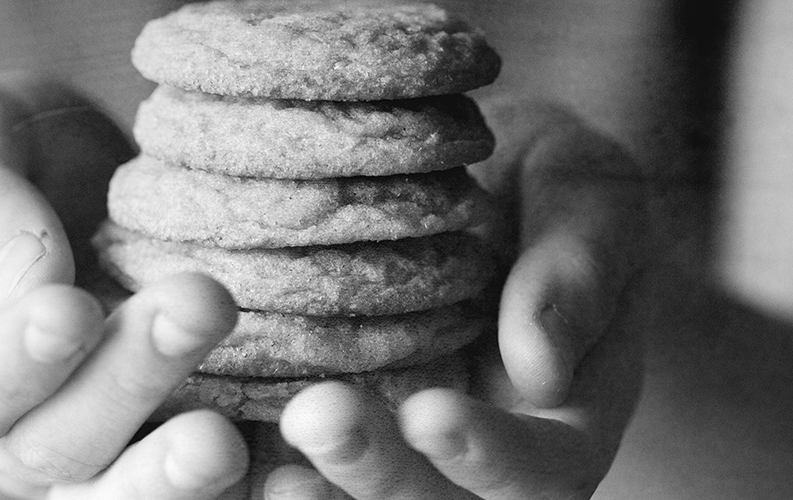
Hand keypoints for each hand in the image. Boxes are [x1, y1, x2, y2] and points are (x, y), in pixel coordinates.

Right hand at [0, 74, 248, 498]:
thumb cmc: (11, 155)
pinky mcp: (180, 433)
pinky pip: (212, 477)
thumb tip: (34, 288)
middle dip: (127, 386)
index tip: (69, 308)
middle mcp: (16, 426)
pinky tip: (292, 463)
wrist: (81, 182)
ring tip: (224, 440)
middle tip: (198, 307)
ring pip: (131, 490)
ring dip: (179, 475)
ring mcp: (101, 442)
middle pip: (59, 447)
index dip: (13, 364)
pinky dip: (252, 478)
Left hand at [267, 99, 647, 498]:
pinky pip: (300, 459)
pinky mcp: (339, 420)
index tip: (431, 414)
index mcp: (562, 423)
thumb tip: (541, 366)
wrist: (481, 179)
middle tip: (317, 416)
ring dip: (314, 491)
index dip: (490, 455)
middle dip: (377, 473)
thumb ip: (579, 272)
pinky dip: (255, 463)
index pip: (544, 470)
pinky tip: (202, 435)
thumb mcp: (591, 200)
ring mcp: (403, 445)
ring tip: (253, 461)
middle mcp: (477, 456)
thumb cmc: (551, 184)